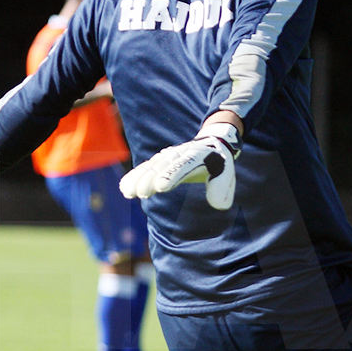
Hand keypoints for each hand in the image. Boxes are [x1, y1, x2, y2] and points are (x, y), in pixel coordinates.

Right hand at [120, 123, 239, 209]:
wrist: (211, 144)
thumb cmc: (220, 165)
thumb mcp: (227, 175)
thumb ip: (222, 188)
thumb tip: (220, 206)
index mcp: (199, 155)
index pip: (184, 165)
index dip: (171, 175)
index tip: (160, 187)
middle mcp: (180, 153)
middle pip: (163, 165)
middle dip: (151, 178)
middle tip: (140, 193)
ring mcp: (168, 156)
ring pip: (151, 166)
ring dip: (138, 178)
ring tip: (128, 192)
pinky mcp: (160, 160)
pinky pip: (146, 167)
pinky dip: (135, 176)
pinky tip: (125, 188)